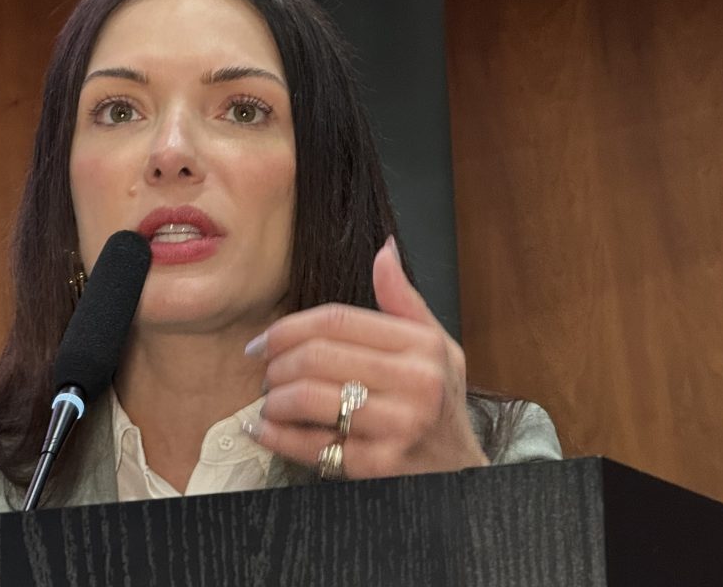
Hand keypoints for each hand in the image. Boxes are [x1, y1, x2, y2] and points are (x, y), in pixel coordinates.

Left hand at [243, 237, 488, 477]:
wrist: (459, 473)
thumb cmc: (441, 404)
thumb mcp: (436, 348)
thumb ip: (403, 302)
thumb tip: (383, 250)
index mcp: (422, 345)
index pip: (336, 320)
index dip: (288, 328)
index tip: (263, 341)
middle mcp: (416, 382)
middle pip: (316, 356)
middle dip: (276, 364)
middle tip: (265, 374)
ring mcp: (398, 425)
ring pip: (308, 397)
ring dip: (274, 400)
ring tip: (270, 402)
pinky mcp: (379, 464)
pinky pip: (312, 444)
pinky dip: (276, 437)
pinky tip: (263, 430)